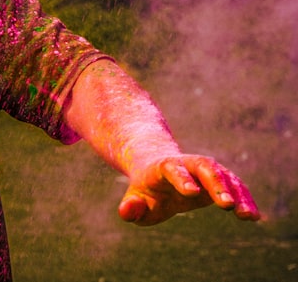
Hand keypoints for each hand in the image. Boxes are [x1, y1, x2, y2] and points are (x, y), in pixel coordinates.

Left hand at [118, 155, 260, 225]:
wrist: (161, 172)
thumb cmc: (147, 191)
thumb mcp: (135, 201)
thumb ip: (130, 208)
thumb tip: (127, 213)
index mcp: (164, 166)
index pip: (174, 169)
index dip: (182, 179)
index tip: (191, 193)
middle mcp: (190, 164)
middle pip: (205, 167)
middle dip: (216, 185)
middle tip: (226, 205)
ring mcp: (207, 170)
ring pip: (225, 176)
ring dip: (237, 195)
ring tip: (246, 215)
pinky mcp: (222, 180)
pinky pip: (236, 187)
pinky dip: (245, 200)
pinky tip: (254, 217)